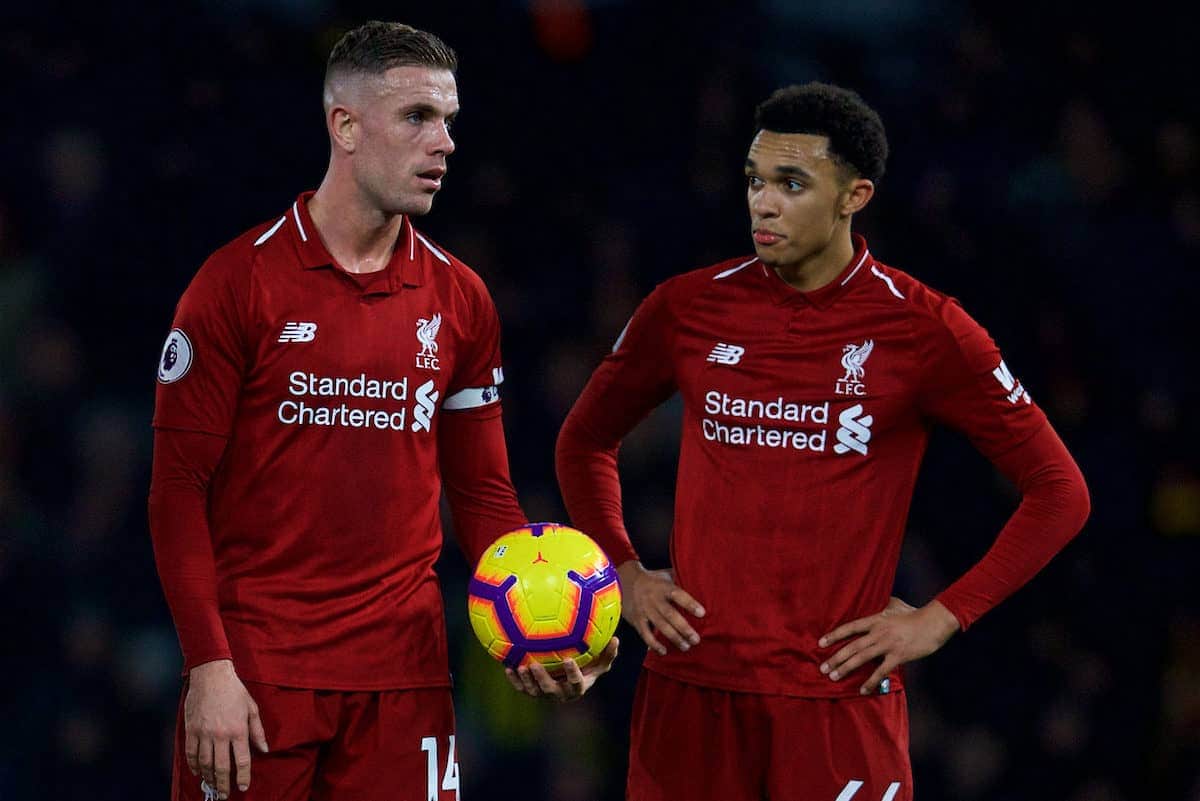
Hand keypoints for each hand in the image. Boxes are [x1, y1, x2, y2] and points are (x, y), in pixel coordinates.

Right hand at [185, 659, 268, 798]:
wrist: (211, 676)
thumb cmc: (234, 691)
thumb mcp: (252, 708)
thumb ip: (258, 731)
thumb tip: (265, 750)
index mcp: (239, 730)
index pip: (242, 761)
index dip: (243, 777)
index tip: (243, 787)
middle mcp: (221, 735)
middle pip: (222, 767)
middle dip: (223, 785)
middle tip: (223, 796)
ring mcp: (204, 733)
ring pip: (205, 763)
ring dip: (209, 778)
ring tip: (212, 786)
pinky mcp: (191, 730)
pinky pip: (191, 754)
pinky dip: (194, 766)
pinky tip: (198, 772)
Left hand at [505, 636, 618, 700]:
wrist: (569, 678)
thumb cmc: (588, 667)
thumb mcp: (600, 662)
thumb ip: (608, 653)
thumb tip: (616, 639)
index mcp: (577, 687)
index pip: (576, 683)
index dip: (571, 674)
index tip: (567, 660)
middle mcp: (560, 694)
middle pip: (550, 690)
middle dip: (542, 679)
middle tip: (534, 664)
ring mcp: (545, 694)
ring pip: (534, 691)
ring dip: (526, 680)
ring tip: (520, 666)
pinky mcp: (532, 692)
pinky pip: (522, 688)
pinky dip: (514, 680)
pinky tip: (508, 666)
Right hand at [617, 561, 705, 654]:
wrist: (624, 581)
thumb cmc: (652, 579)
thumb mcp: (665, 575)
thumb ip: (680, 580)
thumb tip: (700, 583)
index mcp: (663, 587)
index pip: (678, 595)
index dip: (690, 604)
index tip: (702, 613)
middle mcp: (654, 599)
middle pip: (670, 615)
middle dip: (684, 628)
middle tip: (696, 639)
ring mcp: (645, 610)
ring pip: (660, 626)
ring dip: (674, 638)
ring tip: (686, 646)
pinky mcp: (637, 620)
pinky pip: (645, 634)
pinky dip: (653, 644)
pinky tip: (663, 651)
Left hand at [819, 597, 960, 694]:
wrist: (933, 623)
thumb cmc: (914, 614)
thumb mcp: (894, 606)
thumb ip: (882, 606)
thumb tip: (876, 598)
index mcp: (876, 620)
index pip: (850, 627)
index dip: (834, 635)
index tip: (820, 643)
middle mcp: (878, 632)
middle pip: (852, 646)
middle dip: (835, 657)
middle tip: (822, 667)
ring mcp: (887, 645)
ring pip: (861, 658)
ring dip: (846, 668)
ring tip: (833, 677)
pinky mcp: (898, 656)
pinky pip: (881, 671)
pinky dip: (870, 682)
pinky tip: (862, 690)